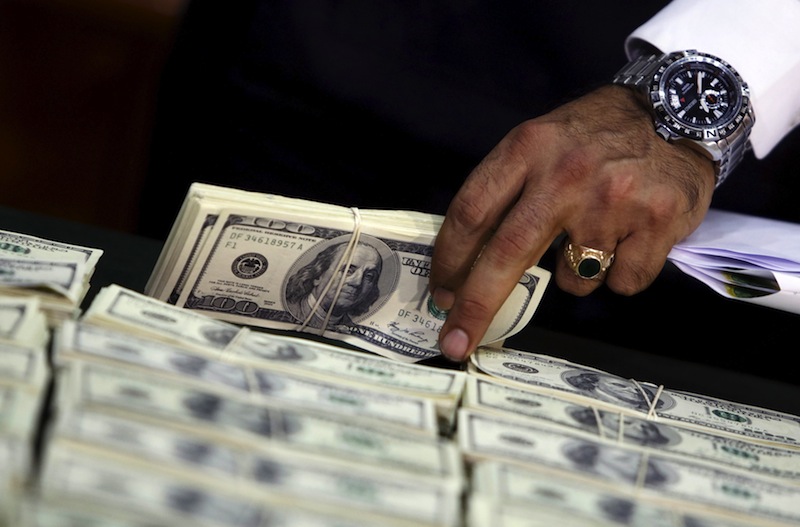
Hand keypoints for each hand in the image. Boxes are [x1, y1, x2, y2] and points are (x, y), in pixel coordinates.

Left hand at [429, 84, 715, 361]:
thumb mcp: (542, 140)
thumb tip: (469, 262)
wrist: (681, 109)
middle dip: (476, 306)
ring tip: (599, 234)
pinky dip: (622, 273)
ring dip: (577, 275)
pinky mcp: (656, 223)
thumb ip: (509, 190)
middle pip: (507, 254)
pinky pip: (622, 282)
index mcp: (528, 148)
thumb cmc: (598, 135)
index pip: (472, 211)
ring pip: (574, 280)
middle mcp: (566, 174)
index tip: (441, 292)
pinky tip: (632, 237)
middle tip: (456, 342)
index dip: (450, 259)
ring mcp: (613, 201)